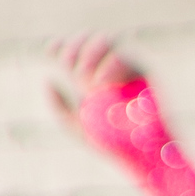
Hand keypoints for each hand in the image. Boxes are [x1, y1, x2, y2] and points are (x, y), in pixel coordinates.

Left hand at [50, 31, 158, 150]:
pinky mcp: (146, 69)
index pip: (77, 50)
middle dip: (76, 45)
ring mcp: (130, 66)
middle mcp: (111, 66)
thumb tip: (48, 81)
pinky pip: (128, 55)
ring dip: (91, 50)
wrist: (145, 156)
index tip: (50, 50)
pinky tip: (99, 82)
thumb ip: (61, 109)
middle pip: (91, 38)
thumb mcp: (80, 130)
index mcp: (94, 77)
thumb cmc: (114, 146)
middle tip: (67, 62)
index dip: (62, 45)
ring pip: (109, 40)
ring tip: (82, 72)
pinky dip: (111, 63)